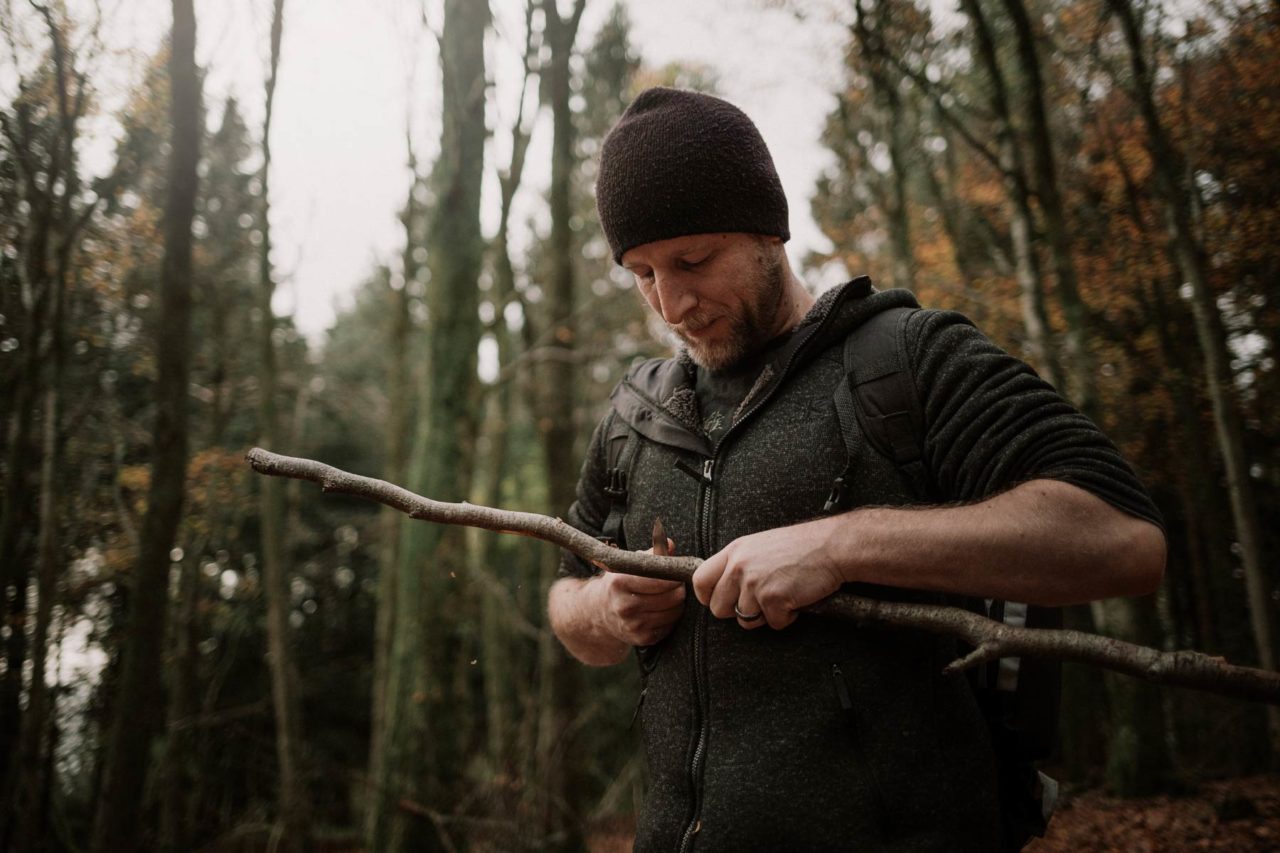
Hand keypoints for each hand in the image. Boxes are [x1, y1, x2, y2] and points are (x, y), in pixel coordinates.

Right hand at [596, 538, 685, 646]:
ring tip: (671, 596)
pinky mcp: (641, 638)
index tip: (675, 572)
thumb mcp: (629, 564)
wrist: (600, 611)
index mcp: (620, 582)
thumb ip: (652, 552)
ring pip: (674, 612)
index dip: (674, 575)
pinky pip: (670, 626)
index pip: (662, 579)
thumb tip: (671, 544)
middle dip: (679, 589)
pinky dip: (671, 618)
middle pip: (672, 597)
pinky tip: (662, 611)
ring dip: (678, 604)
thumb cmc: (620, 583)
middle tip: (677, 584)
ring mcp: (632, 625)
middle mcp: (624, 605)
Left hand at [692, 522, 843, 629]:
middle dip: (738, 612)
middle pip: (719, 608)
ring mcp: (754, 584)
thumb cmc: (801, 546)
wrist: (830, 546)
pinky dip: (787, 617)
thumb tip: (727, 587)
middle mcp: (739, 567)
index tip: (719, 601)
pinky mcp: (773, 599)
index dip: (707, 597)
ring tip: (783, 594)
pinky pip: (773, 623)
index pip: (700, 580)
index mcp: (734, 552)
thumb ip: (740, 564)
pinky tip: (796, 598)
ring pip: (745, 620)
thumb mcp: (760, 546)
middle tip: (760, 602)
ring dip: (765, 615)